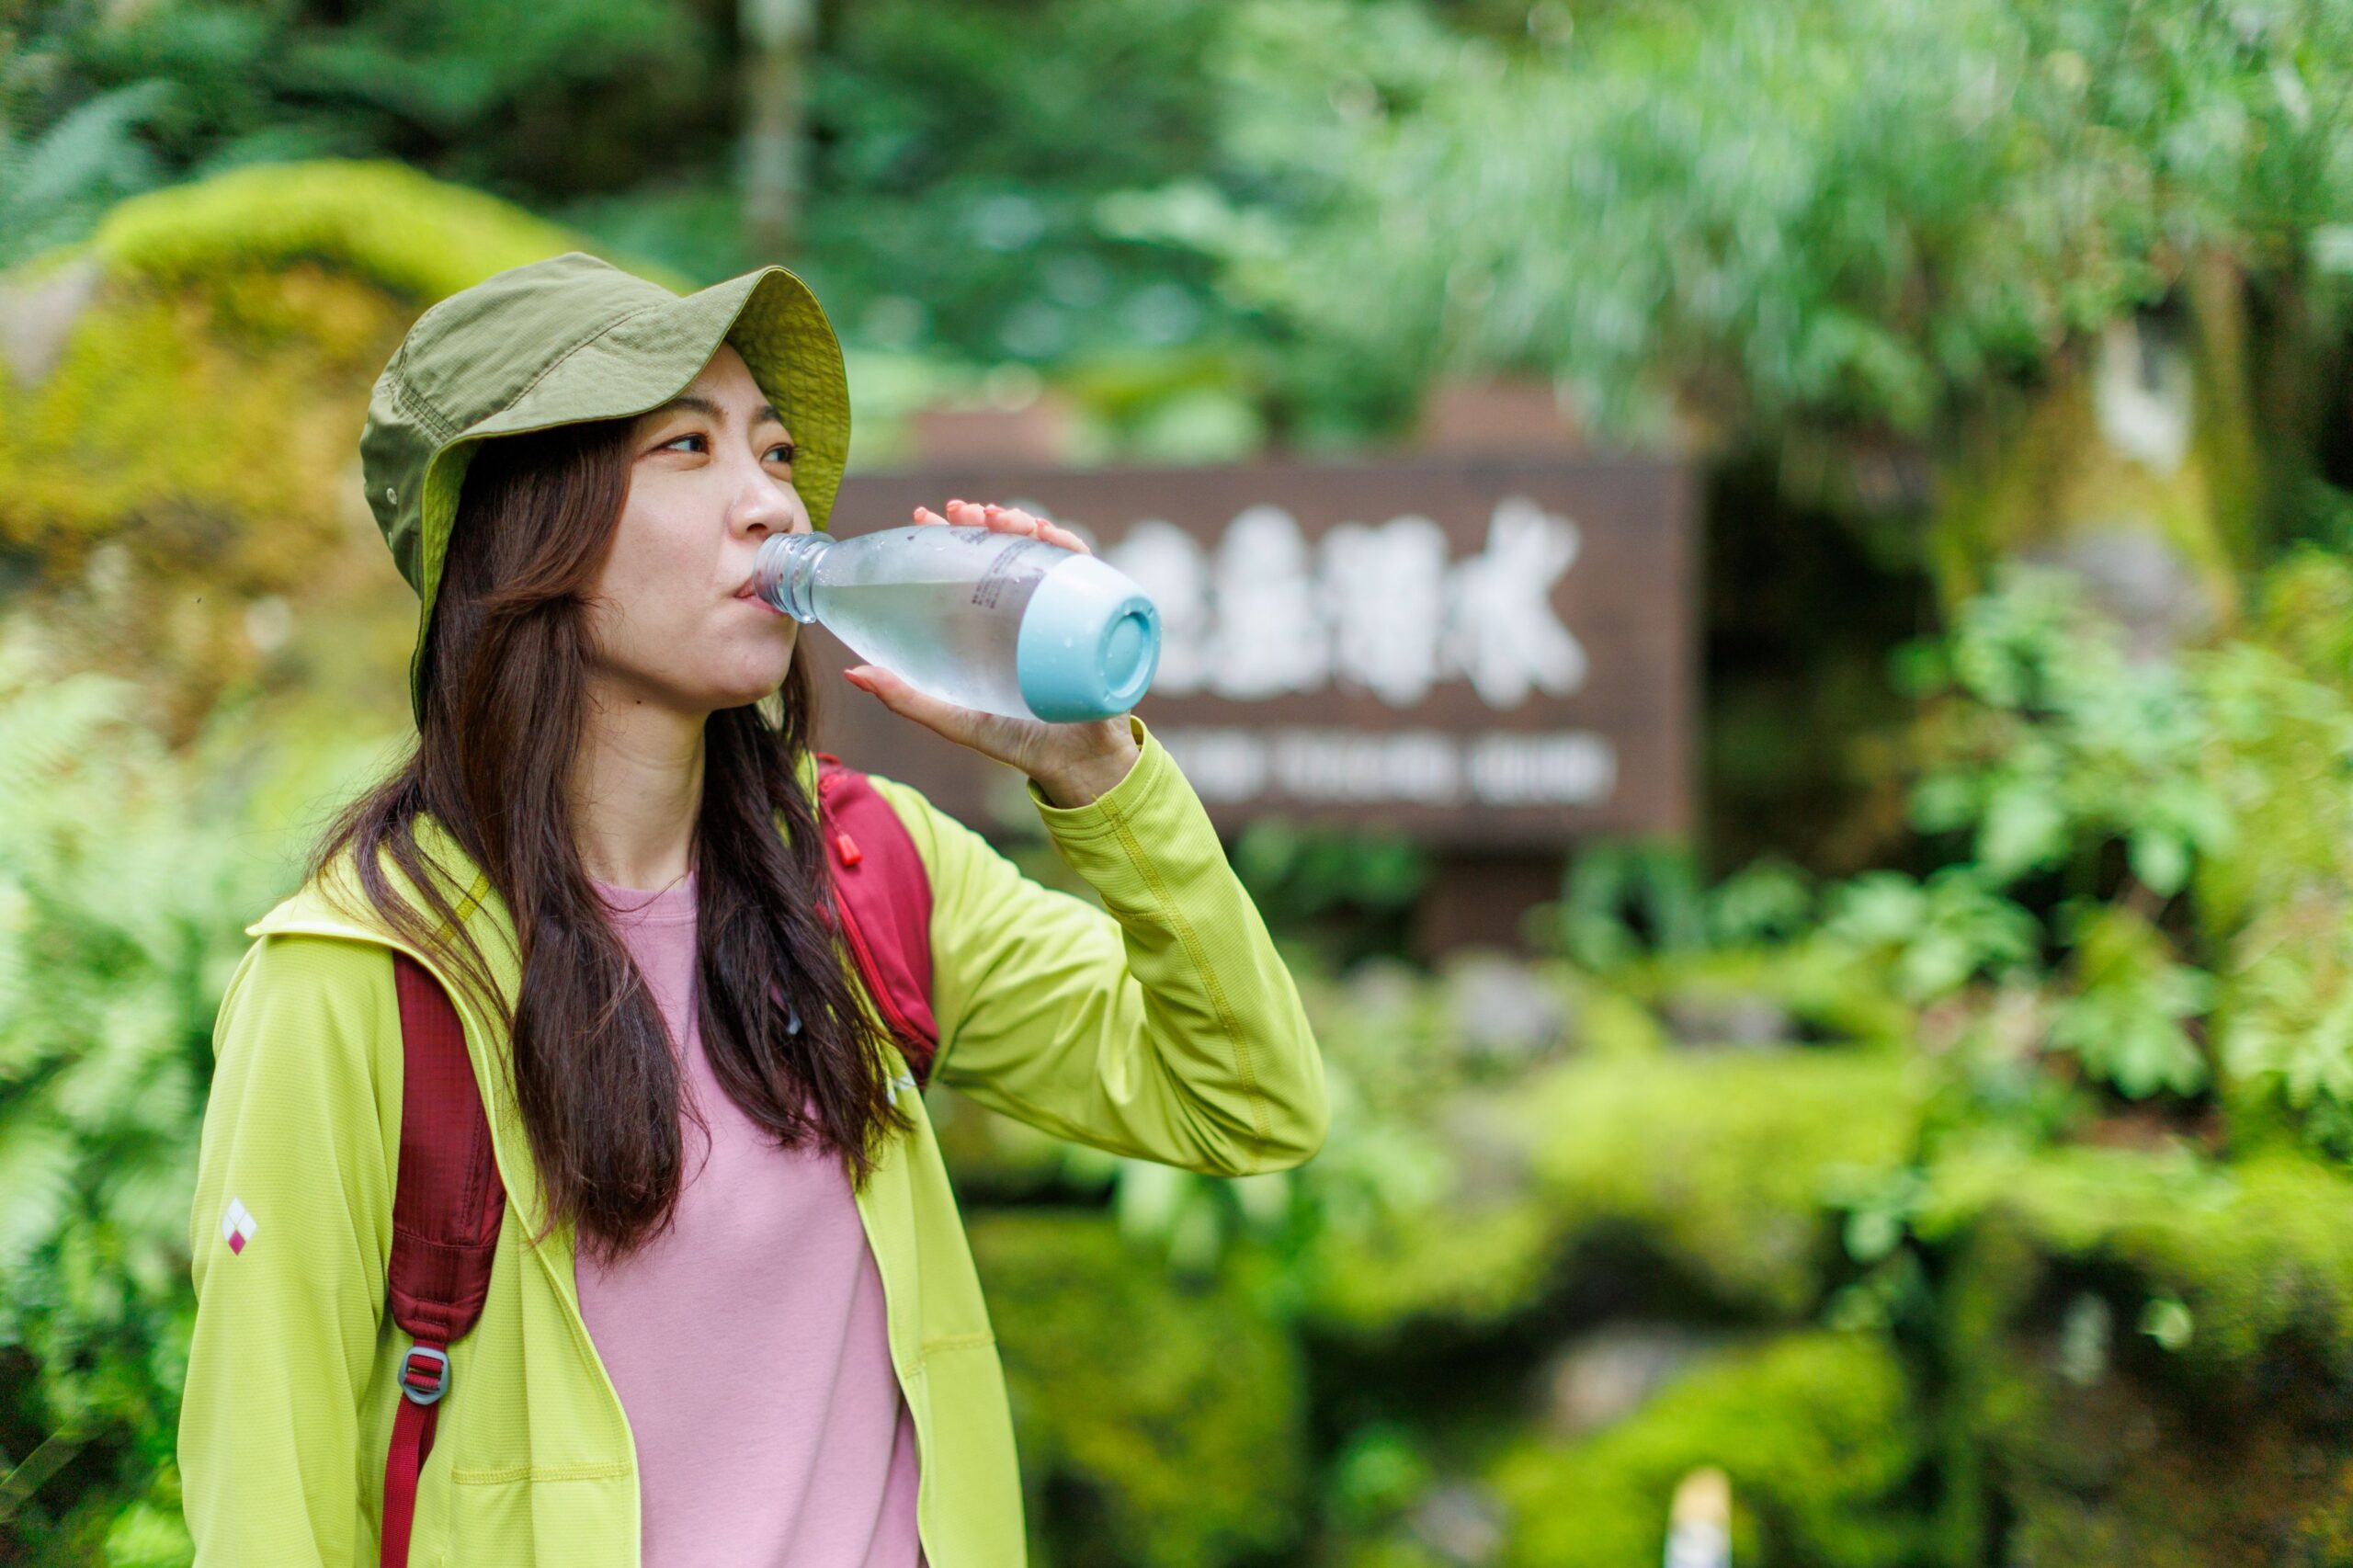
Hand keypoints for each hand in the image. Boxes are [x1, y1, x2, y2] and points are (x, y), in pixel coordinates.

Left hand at [840, 499, 1142, 806]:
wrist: (1078, 768)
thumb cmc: (1019, 742)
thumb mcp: (955, 718)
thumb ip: (906, 698)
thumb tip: (852, 674)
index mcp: (994, 624)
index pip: (969, 567)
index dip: (949, 537)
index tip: (926, 517)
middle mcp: (1027, 611)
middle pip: (1007, 550)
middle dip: (985, 521)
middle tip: (963, 511)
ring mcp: (1062, 611)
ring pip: (1043, 552)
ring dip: (1022, 524)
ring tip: (1000, 518)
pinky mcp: (1095, 619)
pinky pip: (1086, 573)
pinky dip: (1069, 547)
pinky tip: (1048, 534)